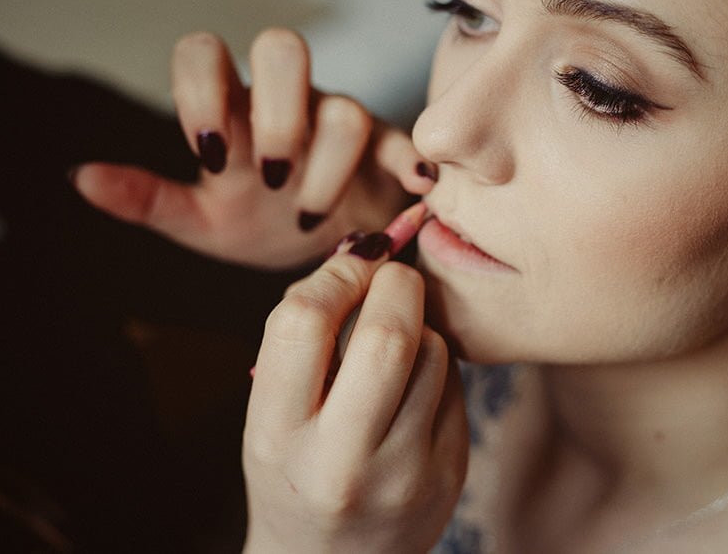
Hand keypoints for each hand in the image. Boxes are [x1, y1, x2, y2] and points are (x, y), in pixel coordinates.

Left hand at [71, 29, 434, 268]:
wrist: (321, 249)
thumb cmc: (257, 225)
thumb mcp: (196, 221)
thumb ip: (146, 199)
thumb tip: (79, 178)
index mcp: (232, 110)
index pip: (204, 53)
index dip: (202, 89)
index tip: (209, 155)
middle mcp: (286, 102)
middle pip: (283, 48)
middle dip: (277, 112)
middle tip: (268, 178)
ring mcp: (338, 121)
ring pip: (344, 109)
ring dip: (327, 167)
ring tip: (309, 221)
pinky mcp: (384, 151)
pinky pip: (400, 140)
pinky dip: (406, 160)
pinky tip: (413, 190)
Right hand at [243, 233, 468, 552]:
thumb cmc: (294, 468)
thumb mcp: (270, 414)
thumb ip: (304, 338)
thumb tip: (365, 251)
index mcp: (277, 437)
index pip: (302, 322)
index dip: (333, 275)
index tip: (351, 263)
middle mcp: (341, 462)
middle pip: (388, 335)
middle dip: (395, 283)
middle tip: (390, 277)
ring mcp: (404, 475)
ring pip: (434, 353)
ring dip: (419, 327)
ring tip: (395, 347)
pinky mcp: (449, 476)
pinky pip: (456, 386)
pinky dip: (437, 368)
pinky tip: (412, 389)